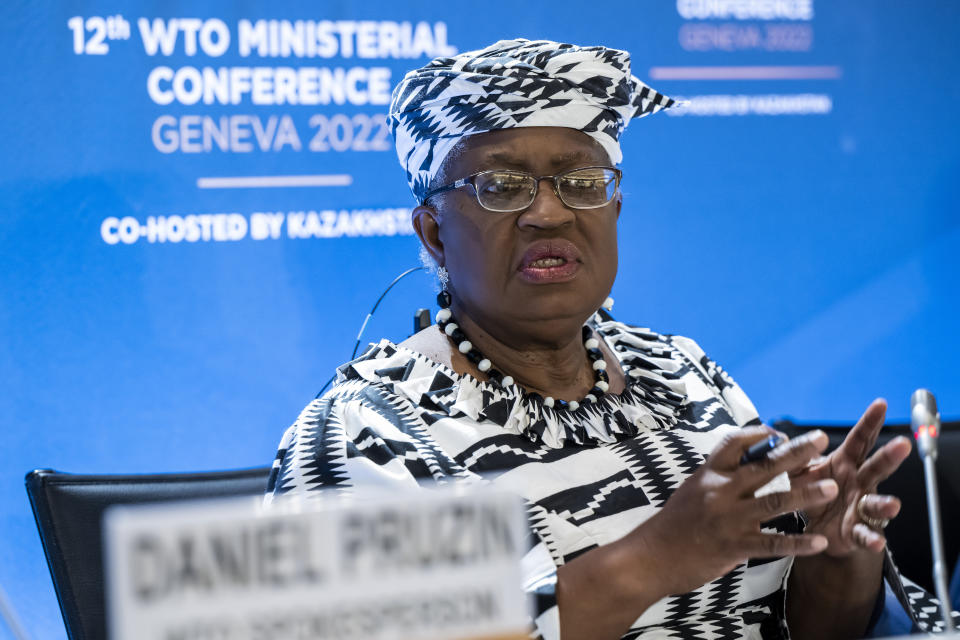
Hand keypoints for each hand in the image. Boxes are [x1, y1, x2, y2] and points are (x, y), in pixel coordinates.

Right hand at [629, 426, 838, 596]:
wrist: (650, 556)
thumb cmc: (673, 523)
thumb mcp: (692, 490)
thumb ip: (719, 479)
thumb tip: (748, 464)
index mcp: (708, 474)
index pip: (735, 442)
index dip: (759, 434)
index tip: (780, 433)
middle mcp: (720, 491)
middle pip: (764, 466)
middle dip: (796, 453)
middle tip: (820, 439)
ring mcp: (728, 519)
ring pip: (775, 502)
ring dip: (806, 494)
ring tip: (832, 487)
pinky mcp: (734, 546)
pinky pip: (772, 543)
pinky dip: (797, 543)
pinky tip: (818, 542)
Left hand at [792, 399, 911, 556]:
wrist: (817, 530)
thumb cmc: (813, 493)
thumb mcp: (800, 472)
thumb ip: (791, 456)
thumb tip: (775, 438)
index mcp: (845, 464)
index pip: (859, 439)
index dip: (870, 422)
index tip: (881, 404)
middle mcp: (859, 483)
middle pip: (876, 467)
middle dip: (890, 456)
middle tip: (902, 444)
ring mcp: (861, 507)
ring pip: (877, 503)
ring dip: (885, 504)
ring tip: (892, 504)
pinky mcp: (858, 531)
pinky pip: (866, 534)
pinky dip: (871, 538)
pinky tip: (876, 541)